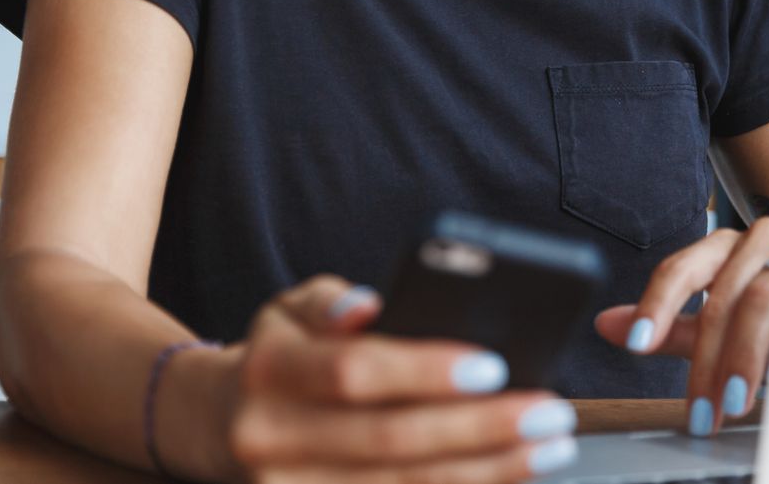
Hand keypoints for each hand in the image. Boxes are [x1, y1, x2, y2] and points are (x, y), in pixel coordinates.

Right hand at [212, 275, 579, 482]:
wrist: (220, 424)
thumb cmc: (283, 353)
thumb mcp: (292, 308)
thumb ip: (333, 302)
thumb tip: (370, 306)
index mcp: (268, 370)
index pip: (353, 372)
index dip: (424, 371)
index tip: (494, 365)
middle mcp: (269, 439)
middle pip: (388, 440)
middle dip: (479, 428)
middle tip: (548, 412)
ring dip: (488, 469)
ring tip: (549, 446)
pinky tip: (509, 473)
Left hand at [592, 217, 768, 437]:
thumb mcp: (714, 327)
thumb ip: (668, 326)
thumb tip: (606, 325)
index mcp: (722, 248)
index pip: (679, 269)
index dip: (657, 306)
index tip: (639, 345)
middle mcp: (758, 243)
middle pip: (721, 292)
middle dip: (706, 357)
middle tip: (698, 410)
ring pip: (762, 300)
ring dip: (744, 359)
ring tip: (731, 404)